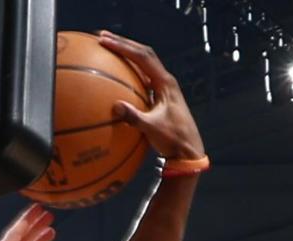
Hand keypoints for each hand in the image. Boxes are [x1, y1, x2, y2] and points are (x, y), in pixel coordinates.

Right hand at [97, 31, 205, 161]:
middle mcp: (165, 81)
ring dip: (127, 54)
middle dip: (123, 44)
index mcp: (165, 83)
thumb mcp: (153, 129)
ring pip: (143, 64)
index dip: (124, 47)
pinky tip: (116, 76)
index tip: (105, 41)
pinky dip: (129, 72)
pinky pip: (142, 78)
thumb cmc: (173, 139)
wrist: (189, 150)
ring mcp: (163, 88)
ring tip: (109, 49)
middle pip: (143, 54)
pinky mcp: (159, 97)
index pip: (143, 57)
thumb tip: (116, 106)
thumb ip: (135, 118)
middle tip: (103, 37)